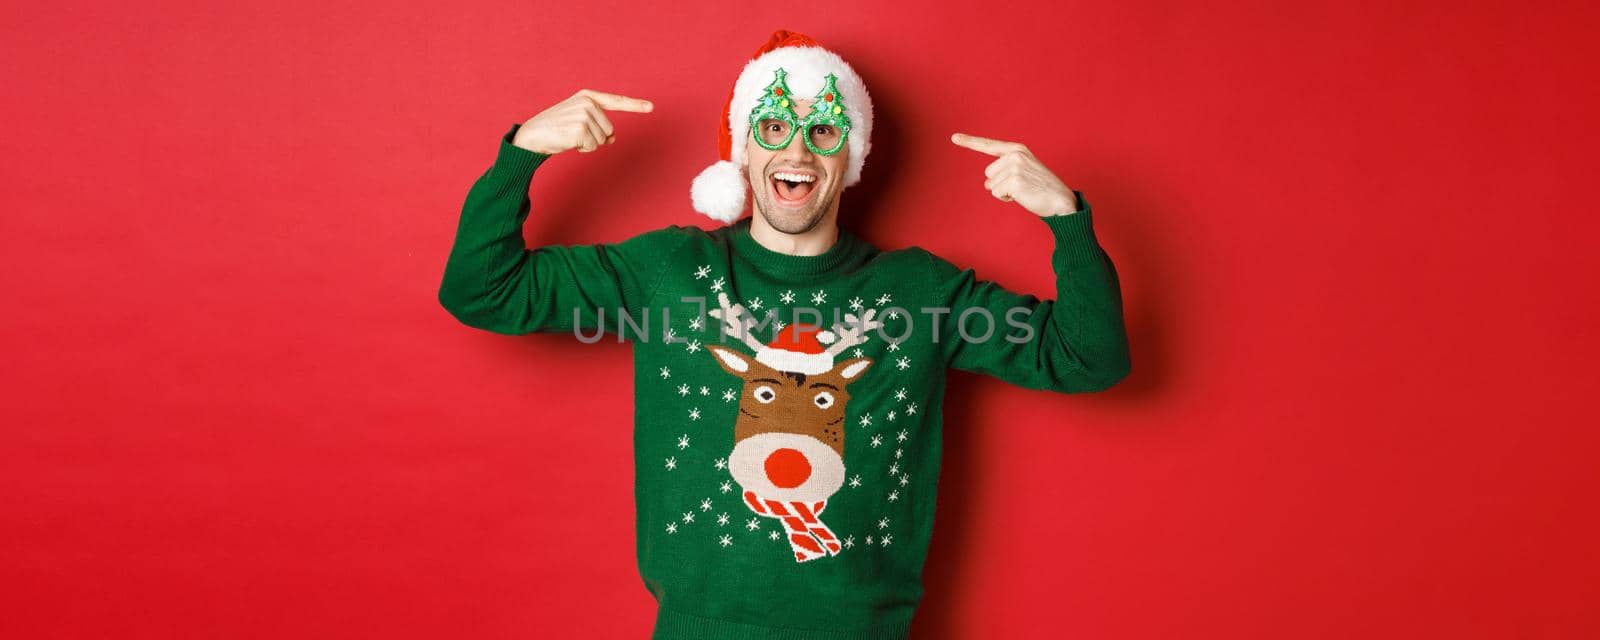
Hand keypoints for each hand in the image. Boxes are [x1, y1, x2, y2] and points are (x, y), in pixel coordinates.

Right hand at [512, 89, 653, 154]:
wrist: (533, 134)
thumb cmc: (556, 129)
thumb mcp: (578, 123)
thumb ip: (598, 126)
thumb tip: (613, 139)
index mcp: (587, 96)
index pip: (616, 101)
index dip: (635, 105)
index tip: (651, 107)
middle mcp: (588, 103)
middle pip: (609, 130)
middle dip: (595, 137)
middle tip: (573, 134)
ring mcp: (585, 114)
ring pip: (602, 140)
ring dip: (587, 144)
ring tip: (569, 137)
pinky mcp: (581, 128)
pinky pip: (593, 146)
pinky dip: (583, 149)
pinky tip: (569, 142)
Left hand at [951, 133, 1078, 216]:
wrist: (1061, 201)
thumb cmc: (1042, 189)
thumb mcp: (1022, 175)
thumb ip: (1003, 174)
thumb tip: (986, 184)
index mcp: (1018, 150)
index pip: (989, 145)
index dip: (970, 142)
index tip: (953, 137)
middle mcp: (1015, 155)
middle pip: (988, 173)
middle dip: (1000, 184)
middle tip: (1022, 186)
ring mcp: (1015, 167)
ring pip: (991, 185)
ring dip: (1004, 192)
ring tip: (1024, 191)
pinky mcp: (1014, 181)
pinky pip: (996, 193)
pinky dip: (1006, 199)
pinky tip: (1022, 196)